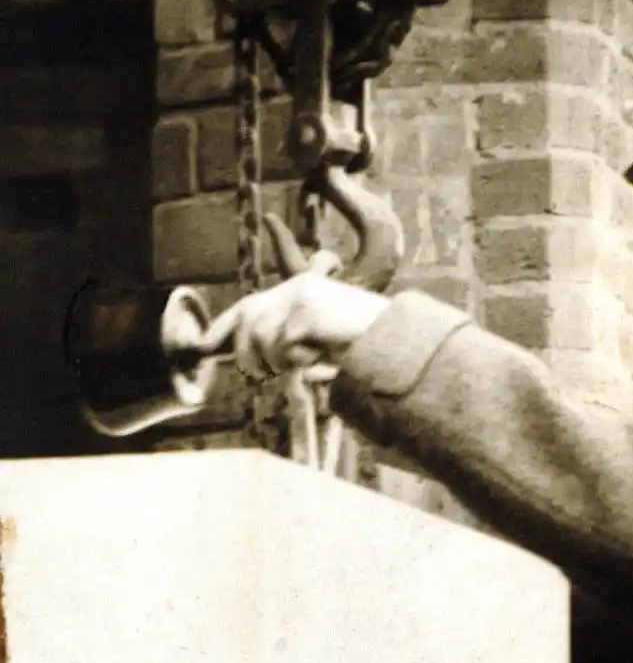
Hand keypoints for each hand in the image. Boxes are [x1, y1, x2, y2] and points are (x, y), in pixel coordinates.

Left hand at [202, 251, 390, 380]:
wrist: (399, 340)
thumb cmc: (367, 346)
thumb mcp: (321, 340)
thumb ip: (290, 340)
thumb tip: (253, 360)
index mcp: (300, 289)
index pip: (248, 306)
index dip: (222, 327)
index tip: (203, 345)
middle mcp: (296, 288)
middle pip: (247, 323)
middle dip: (247, 355)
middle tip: (264, 374)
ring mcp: (301, 299)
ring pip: (262, 340)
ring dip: (281, 362)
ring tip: (310, 362)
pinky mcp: (306, 315)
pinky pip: (284, 348)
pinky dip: (301, 362)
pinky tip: (323, 357)